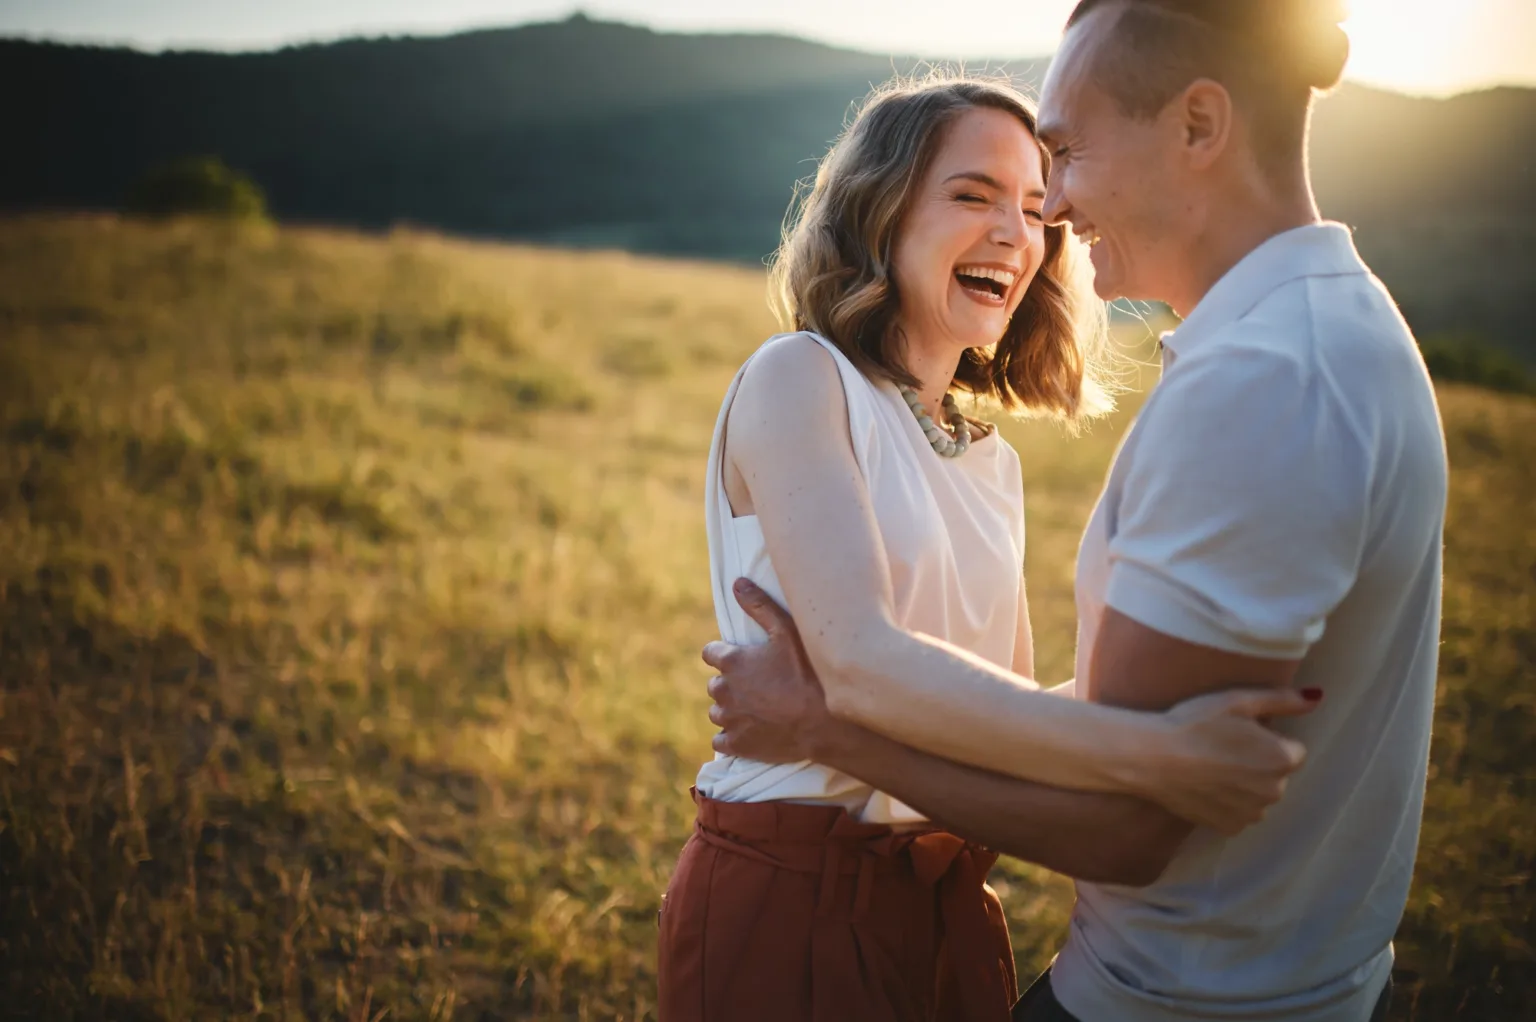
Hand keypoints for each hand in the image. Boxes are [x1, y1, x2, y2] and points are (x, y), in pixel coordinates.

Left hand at [701, 579, 835, 763]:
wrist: (826, 723)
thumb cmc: (810, 673)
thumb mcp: (788, 632)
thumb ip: (760, 606)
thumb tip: (737, 583)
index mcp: (732, 662)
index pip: (710, 653)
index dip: (726, 654)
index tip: (744, 660)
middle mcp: (724, 691)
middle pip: (715, 685)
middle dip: (731, 684)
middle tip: (759, 686)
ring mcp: (730, 720)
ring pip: (718, 712)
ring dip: (731, 710)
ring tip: (758, 709)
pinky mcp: (737, 745)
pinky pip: (720, 741)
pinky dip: (731, 737)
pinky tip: (751, 733)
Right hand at [1151, 687, 1320, 834]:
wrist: (1152, 757)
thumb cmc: (1196, 723)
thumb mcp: (1239, 700)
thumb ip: (1283, 700)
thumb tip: (1317, 698)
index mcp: (1283, 759)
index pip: (1293, 750)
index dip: (1268, 740)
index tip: (1240, 733)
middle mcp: (1275, 792)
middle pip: (1277, 774)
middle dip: (1259, 763)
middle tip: (1223, 747)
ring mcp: (1252, 813)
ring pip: (1259, 795)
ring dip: (1245, 784)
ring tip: (1212, 766)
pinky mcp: (1229, 827)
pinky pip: (1240, 812)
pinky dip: (1229, 802)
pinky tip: (1206, 786)